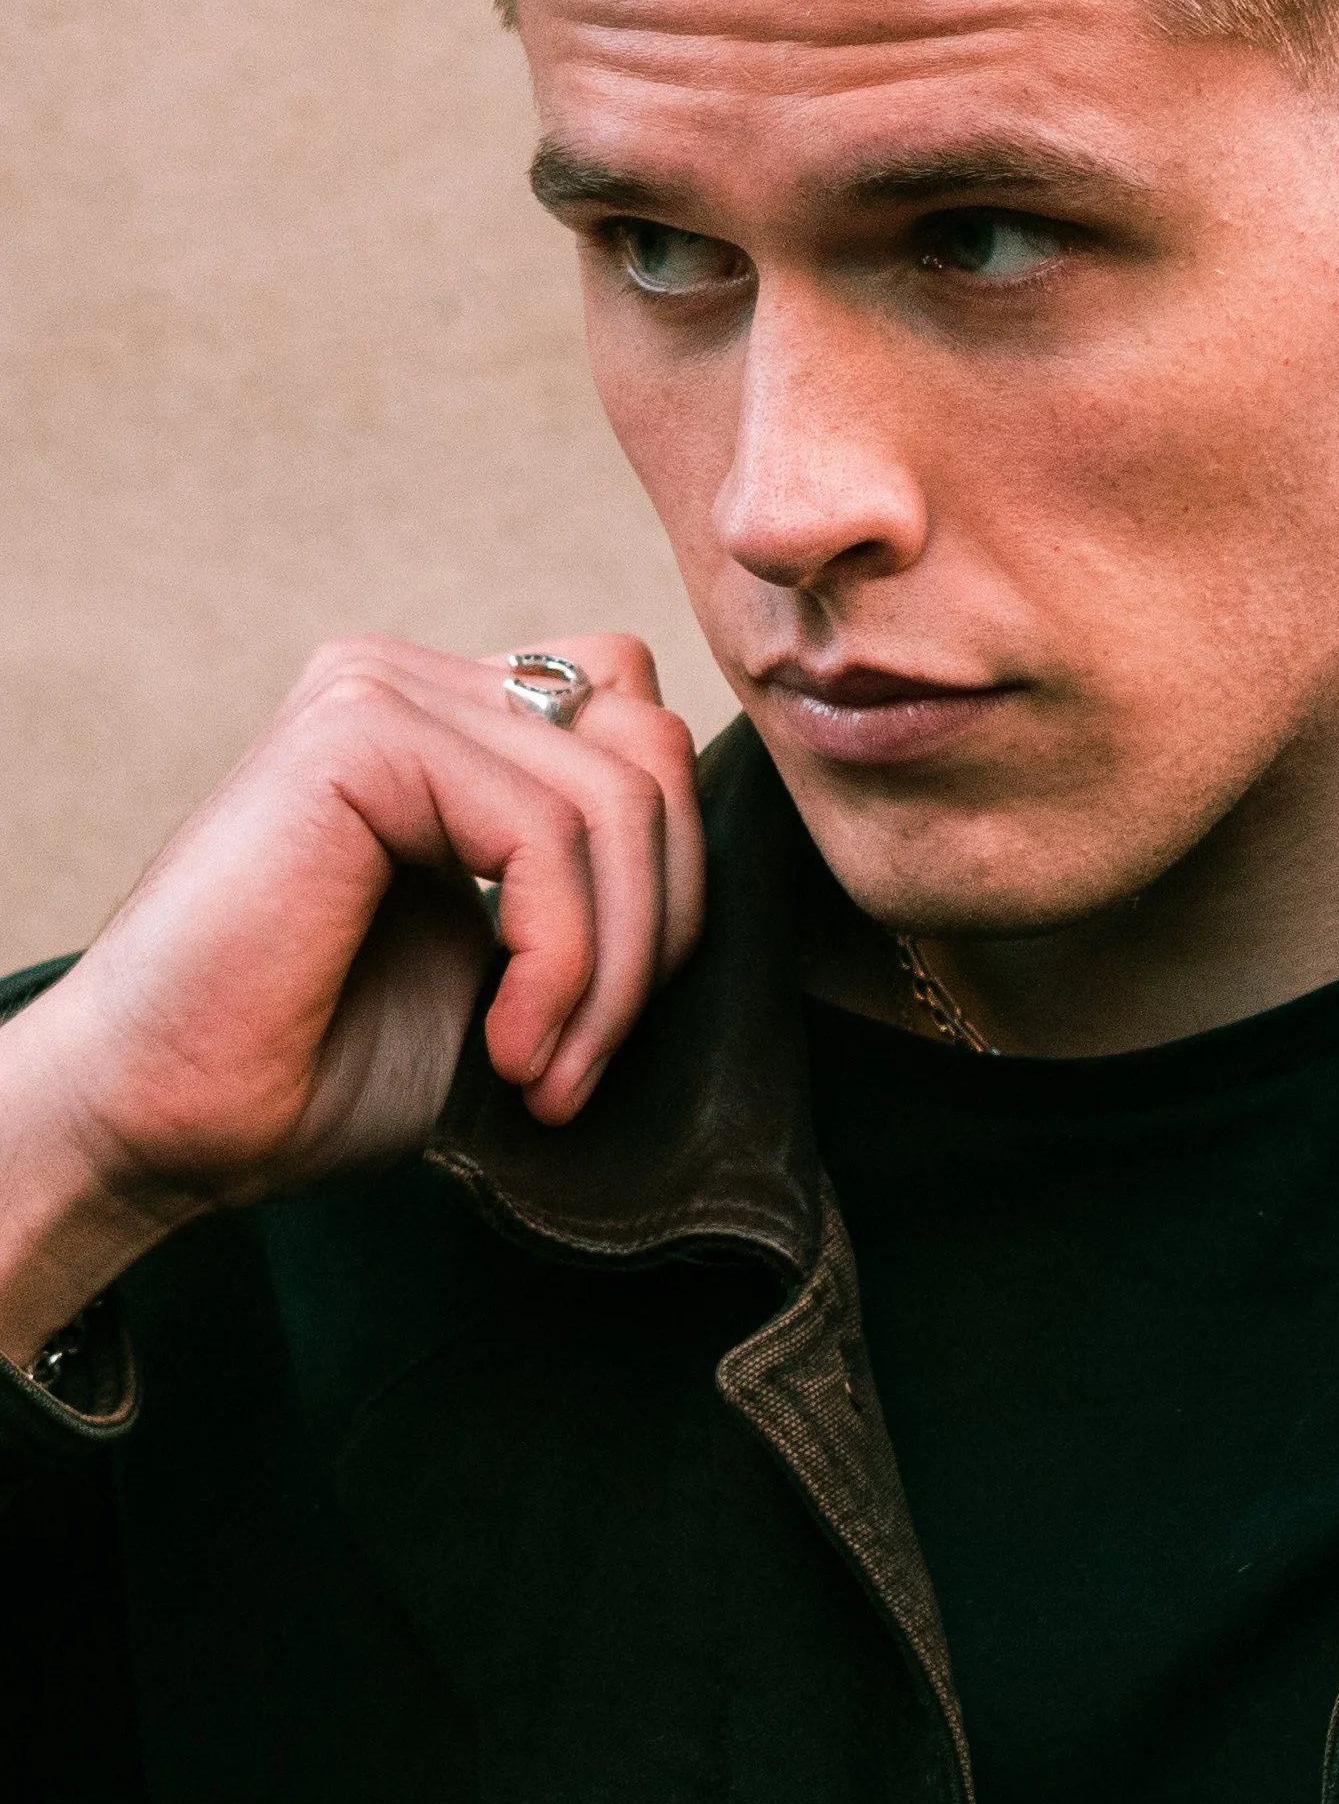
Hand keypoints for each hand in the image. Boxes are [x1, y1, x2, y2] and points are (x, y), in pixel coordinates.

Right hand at [0, 635, 702, 1362]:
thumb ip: (595, 875)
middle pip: (652, 750)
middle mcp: (415, 677)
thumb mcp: (511, 959)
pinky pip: (547, 832)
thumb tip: (710, 840)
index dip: (666, 881)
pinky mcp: (359, 734)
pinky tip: (508, 1048)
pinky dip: (561, 962)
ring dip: (610, 973)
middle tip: (578, 1064)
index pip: (643, 732)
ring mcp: (382, 689)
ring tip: (542, 1072)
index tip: (601, 1027)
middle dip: (657, 929)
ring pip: (622, 796)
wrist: (163, 1126)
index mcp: (449, 715)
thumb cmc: (317, 1063)